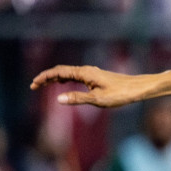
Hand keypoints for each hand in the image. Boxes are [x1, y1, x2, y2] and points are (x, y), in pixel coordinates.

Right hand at [30, 65, 145, 107]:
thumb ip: (77, 98)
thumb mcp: (98, 100)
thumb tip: (58, 100)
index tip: (33, 84)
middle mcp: (86, 70)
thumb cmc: (120, 94)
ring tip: (43, 85)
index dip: (44, 77)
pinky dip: (65, 79)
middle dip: (46, 78)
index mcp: (84, 73)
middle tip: (33, 86)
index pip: (59, 72)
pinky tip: (62, 84)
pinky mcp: (95, 77)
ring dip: (54, 78)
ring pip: (67, 73)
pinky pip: (75, 76)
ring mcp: (91, 73)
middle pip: (61, 71)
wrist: (137, 88)